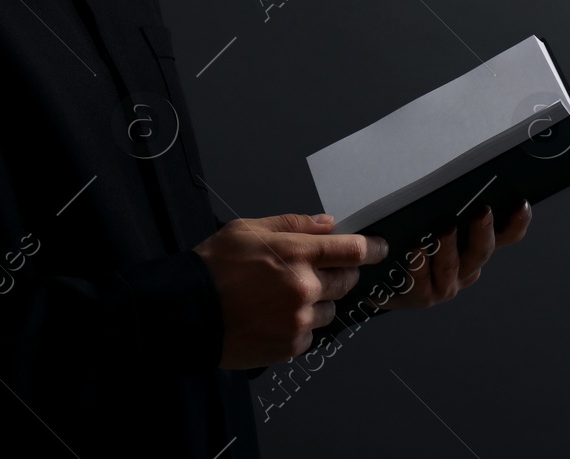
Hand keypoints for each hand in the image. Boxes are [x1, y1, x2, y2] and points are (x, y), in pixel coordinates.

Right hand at [194, 212, 387, 368]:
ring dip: (319, 302)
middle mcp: (304, 288)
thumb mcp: (250, 229)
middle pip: (346, 281)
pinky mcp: (291, 346)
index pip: (352, 250)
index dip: (373, 248)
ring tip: (287, 297)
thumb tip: (328, 224)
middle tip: (320, 271)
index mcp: (296, 254)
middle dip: (341, 274)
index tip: (381, 248)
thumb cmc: (215, 265)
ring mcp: (299, 320)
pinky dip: (301, 325)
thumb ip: (293, 225)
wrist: (188, 310)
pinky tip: (276, 316)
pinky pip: (311, 333)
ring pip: (330, 310)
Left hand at [383, 200, 530, 309]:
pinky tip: (415, 249)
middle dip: (482, 231)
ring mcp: (447, 284)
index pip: (506, 236)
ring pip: (452, 266)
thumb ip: (452, 207)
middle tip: (482, 211)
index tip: (521, 203)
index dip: (517, 222)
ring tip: (445, 228)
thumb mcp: (437, 219)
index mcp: (477, 247)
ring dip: (449, 246)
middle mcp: (468, 268)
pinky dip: (419, 263)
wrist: (385, 278)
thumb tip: (461, 180)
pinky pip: (422, 280)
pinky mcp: (423, 295)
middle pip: (481, 252)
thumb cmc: (415, 240)